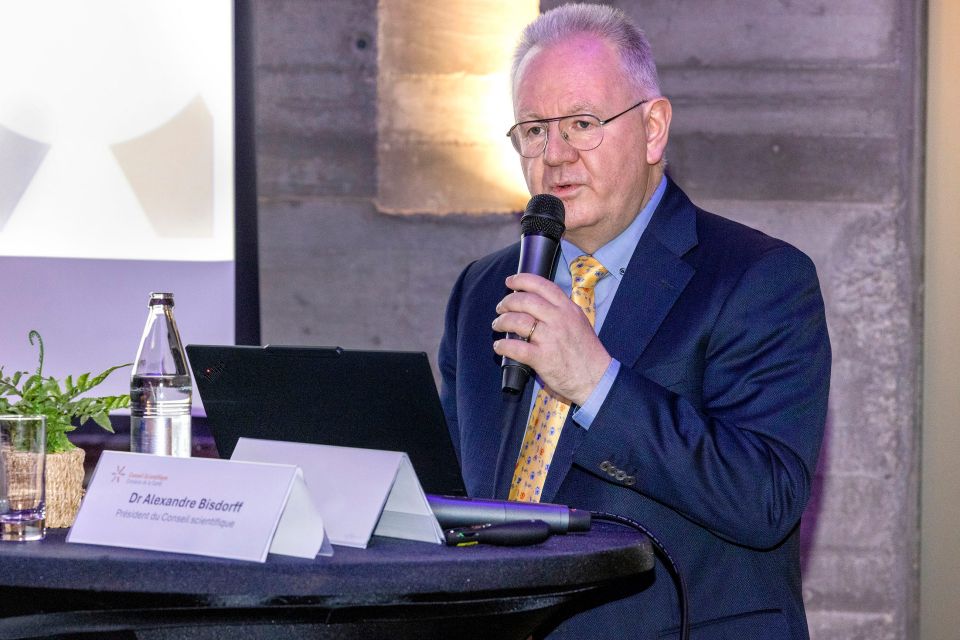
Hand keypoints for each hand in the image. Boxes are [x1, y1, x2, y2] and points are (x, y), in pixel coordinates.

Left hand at [491, 273, 610, 405]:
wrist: (596, 378)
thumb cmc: (587, 353)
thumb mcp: (579, 323)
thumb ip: (561, 312)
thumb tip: (538, 303)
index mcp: (568, 309)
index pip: (542, 286)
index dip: (522, 280)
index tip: (510, 281)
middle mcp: (559, 319)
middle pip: (525, 301)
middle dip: (507, 301)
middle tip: (501, 308)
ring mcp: (550, 338)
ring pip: (517, 321)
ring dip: (502, 321)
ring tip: (497, 325)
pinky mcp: (542, 358)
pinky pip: (515, 347)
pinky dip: (503, 345)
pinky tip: (499, 346)